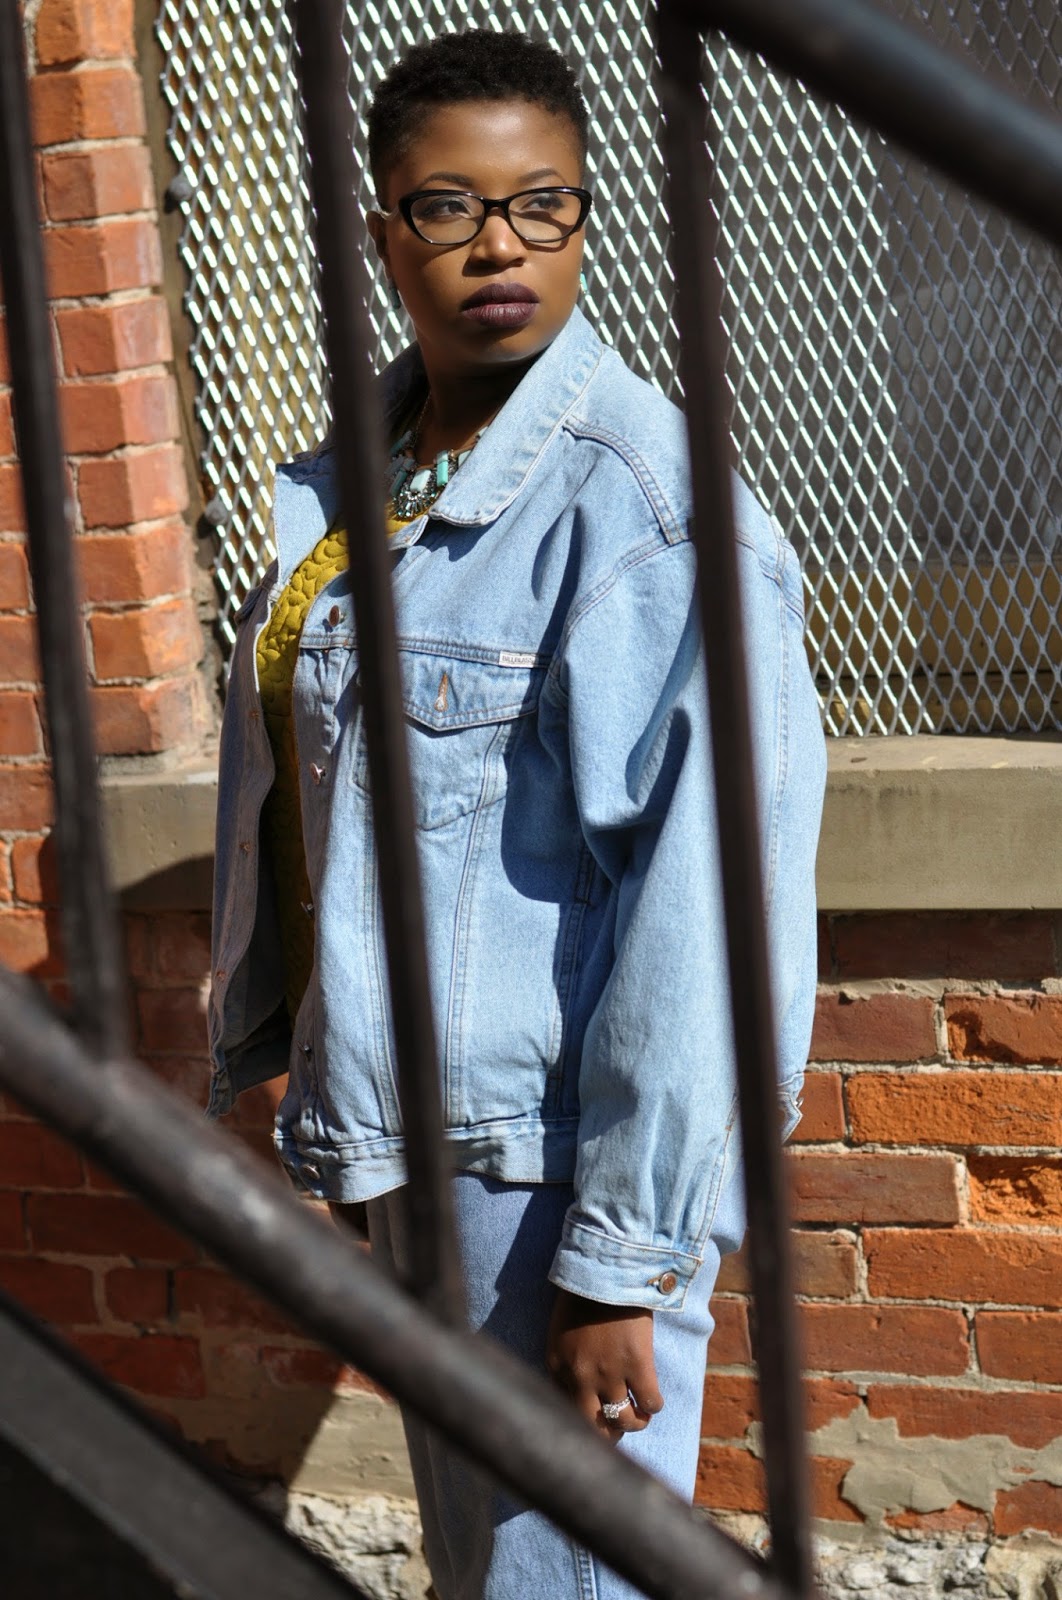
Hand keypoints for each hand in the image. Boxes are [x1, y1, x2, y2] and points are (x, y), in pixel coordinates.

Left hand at [546, 1287, 663, 1441]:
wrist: (608, 1268)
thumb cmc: (584, 1295)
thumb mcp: (561, 1332)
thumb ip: (566, 1362)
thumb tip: (577, 1392)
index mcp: (557, 1366)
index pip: (565, 1411)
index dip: (583, 1419)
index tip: (595, 1417)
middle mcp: (581, 1376)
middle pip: (592, 1426)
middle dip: (606, 1434)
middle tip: (616, 1428)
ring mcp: (609, 1373)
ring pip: (623, 1421)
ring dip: (634, 1422)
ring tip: (639, 1415)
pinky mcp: (638, 1364)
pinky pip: (650, 1403)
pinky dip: (653, 1406)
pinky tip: (652, 1399)